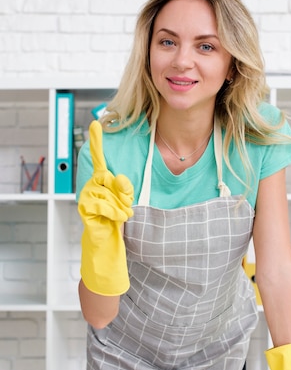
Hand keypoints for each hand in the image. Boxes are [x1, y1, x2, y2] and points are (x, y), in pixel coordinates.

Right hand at [78, 120, 133, 295]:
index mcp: (102, 181)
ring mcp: (86, 195)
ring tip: (119, 216)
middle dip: (123, 193)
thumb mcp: (126, 202)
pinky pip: (105, 204)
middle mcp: (92, 185)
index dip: (97, 141)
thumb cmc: (117, 222)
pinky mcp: (85, 207)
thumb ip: (125, 189)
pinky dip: (115, 212)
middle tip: (125, 207)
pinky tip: (115, 219)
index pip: (99, 158)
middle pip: (111, 178)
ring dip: (120, 205)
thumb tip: (120, 178)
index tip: (96, 122)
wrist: (107, 246)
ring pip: (110, 191)